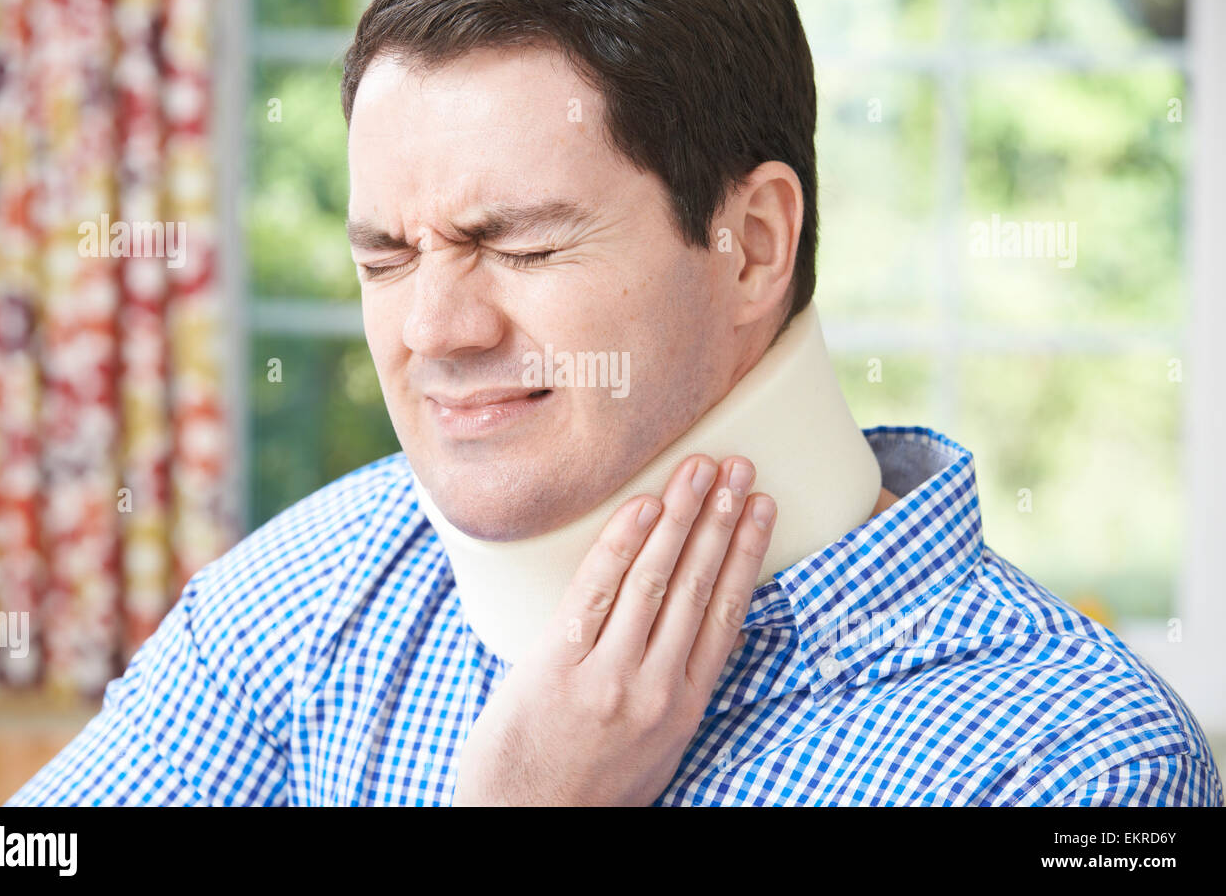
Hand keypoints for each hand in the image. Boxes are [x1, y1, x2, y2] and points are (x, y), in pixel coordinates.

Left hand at [452, 454, 776, 805]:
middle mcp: (655, 686)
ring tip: (698, 468)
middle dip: (720, 518)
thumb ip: (674, 687)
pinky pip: (595, 591)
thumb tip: (690, 627)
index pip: (727, 611)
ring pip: (653, 579)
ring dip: (679, 515)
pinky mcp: (556, 666)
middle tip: (736, 464)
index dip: (747, 551)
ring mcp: (606, 675)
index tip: (762, 506)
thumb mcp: (657, 746)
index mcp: (685, 704)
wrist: (527, 824)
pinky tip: (641, 507)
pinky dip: (620, 544)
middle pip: (697, 584)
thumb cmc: (589, 785)